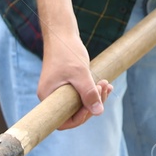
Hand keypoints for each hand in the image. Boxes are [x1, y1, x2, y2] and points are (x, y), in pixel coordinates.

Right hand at [27, 0, 112, 128]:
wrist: (61, 33)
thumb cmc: (67, 51)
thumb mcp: (81, 73)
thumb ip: (89, 94)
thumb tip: (98, 112)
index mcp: (48, 97)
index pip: (64, 122)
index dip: (81, 118)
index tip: (93, 105)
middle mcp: (51, 97)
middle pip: (73, 113)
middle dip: (92, 104)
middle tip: (104, 87)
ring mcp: (58, 92)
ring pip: (79, 104)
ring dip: (95, 97)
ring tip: (106, 84)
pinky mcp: (65, 85)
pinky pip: (79, 95)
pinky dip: (92, 91)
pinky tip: (104, 84)